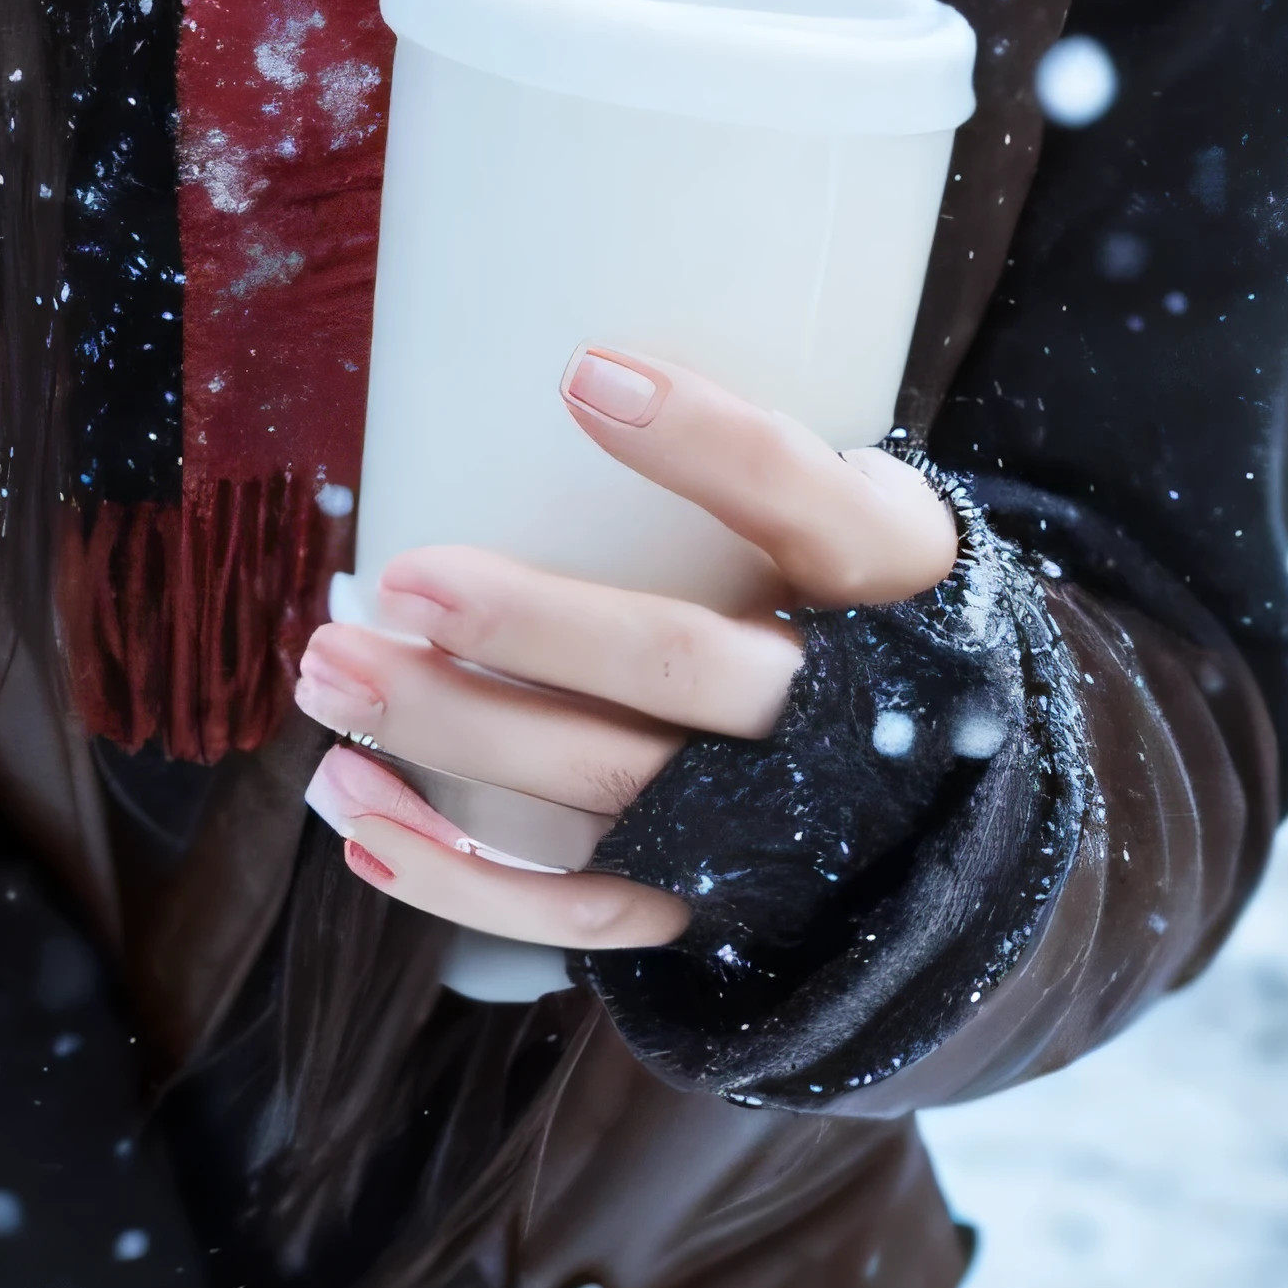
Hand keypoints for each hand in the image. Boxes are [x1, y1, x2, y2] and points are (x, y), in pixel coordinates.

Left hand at [293, 348, 959, 951]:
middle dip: (531, 622)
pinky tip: (357, 821)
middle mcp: (840, 710)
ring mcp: (773, 823)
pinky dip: (459, 880)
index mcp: (888, 576)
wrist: (958, 788)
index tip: (581, 374)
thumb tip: (558, 375)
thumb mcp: (850, 508)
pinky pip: (576, 913)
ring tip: (329, 676)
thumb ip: (745, 460)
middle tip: (398, 577)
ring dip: (454, 736)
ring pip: (605, 788)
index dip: (705, 439)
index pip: (804, 496)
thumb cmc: (852, 600)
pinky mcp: (711, 907)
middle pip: (679, 663)